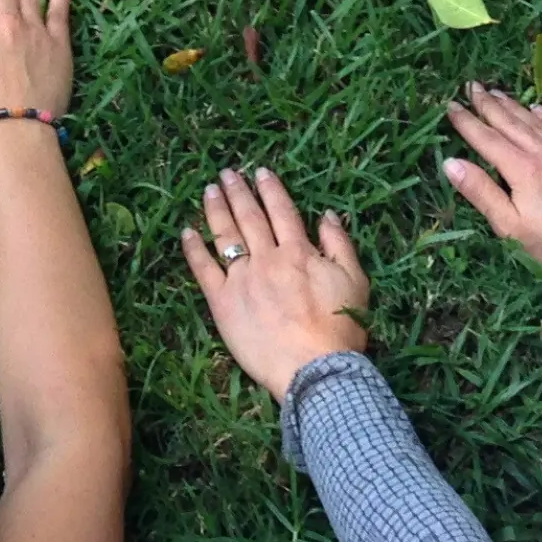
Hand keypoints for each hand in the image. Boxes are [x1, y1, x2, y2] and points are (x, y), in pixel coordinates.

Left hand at [181, 164, 368, 401]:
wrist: (315, 370)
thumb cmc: (339, 329)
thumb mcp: (354, 281)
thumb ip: (339, 244)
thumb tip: (327, 214)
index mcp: (298, 251)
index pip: (281, 211)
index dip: (270, 189)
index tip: (260, 171)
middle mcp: (267, 258)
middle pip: (249, 217)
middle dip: (238, 191)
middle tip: (227, 173)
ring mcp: (242, 279)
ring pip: (226, 235)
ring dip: (216, 209)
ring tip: (209, 191)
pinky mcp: (223, 303)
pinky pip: (204, 270)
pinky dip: (194, 249)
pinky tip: (187, 232)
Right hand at [442, 84, 541, 273]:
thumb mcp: (510, 227)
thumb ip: (480, 192)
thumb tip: (451, 162)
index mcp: (522, 169)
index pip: (487, 139)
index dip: (467, 122)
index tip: (451, 105)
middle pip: (511, 123)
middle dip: (488, 104)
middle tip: (472, 86)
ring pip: (537, 122)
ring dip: (515, 106)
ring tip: (498, 93)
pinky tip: (540, 109)